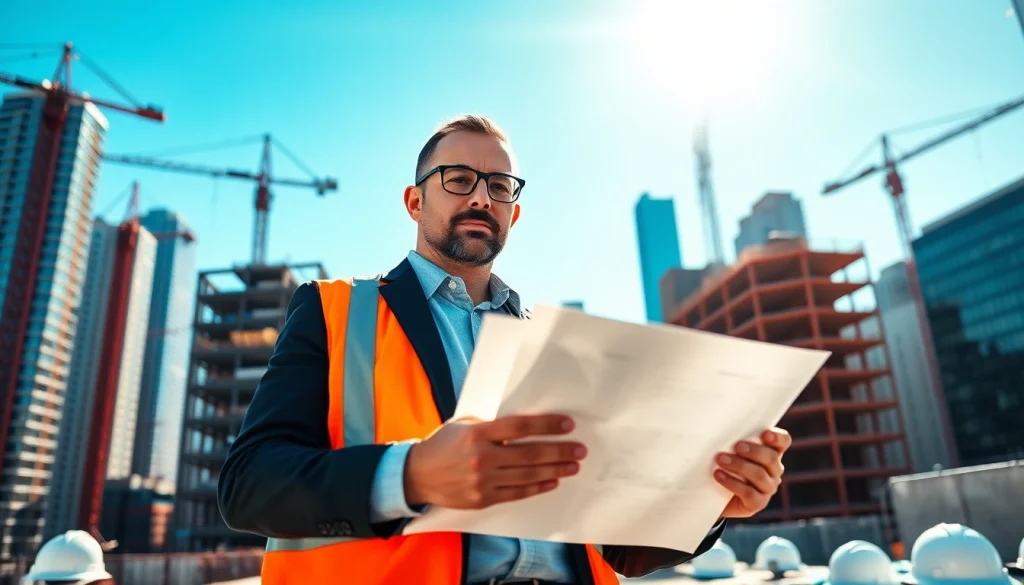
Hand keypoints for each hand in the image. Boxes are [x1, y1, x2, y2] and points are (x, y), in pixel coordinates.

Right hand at [404, 414, 586, 509]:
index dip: (547, 425)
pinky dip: (537, 487)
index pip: (521, 427)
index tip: (568, 424)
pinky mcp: (482, 499)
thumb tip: (527, 424)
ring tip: (572, 466)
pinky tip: (552, 481)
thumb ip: (493, 425)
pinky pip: (517, 493)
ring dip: (555, 470)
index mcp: (478, 433)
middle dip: (559, 451)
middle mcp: (482, 457)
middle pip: (530, 453)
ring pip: (528, 475)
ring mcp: (482, 481)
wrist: (418, 475)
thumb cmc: (444, 443)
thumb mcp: (464, 424)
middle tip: (579, 450)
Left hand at [714, 427, 790, 518]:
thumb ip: (733, 439)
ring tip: (720, 460)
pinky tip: (719, 475)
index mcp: (771, 453)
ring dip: (739, 465)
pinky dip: (732, 483)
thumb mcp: (730, 449)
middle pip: (771, 458)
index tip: (764, 434)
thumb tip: (719, 424)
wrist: (715, 495)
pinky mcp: (758, 503)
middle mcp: (774, 471)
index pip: (784, 442)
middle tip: (736, 446)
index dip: (777, 438)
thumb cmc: (723, 464)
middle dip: (754, 451)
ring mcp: (768, 488)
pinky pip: (749, 493)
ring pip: (759, 475)